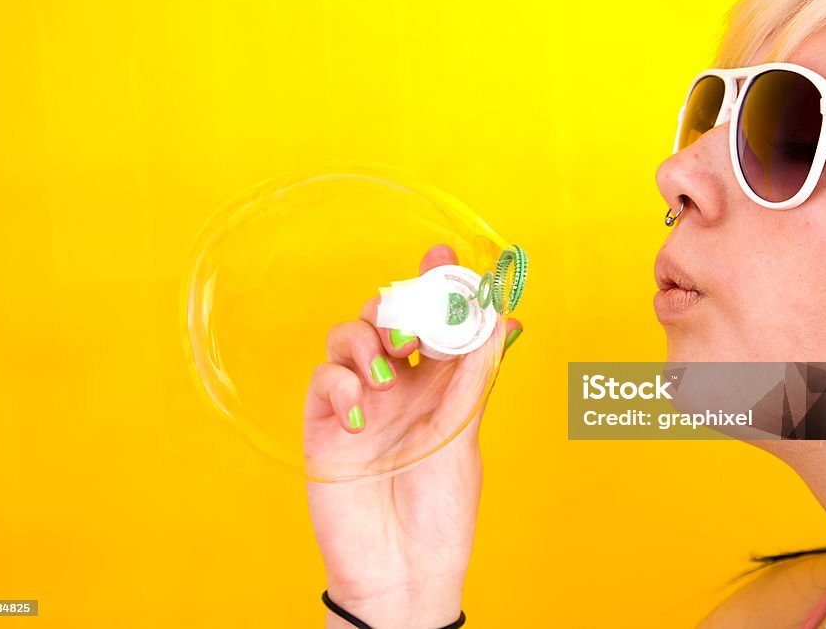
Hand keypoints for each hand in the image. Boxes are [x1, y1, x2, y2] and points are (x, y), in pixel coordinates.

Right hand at [304, 243, 521, 628]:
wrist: (401, 570)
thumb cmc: (441, 511)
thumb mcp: (464, 435)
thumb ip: (475, 376)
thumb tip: (502, 318)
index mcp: (441, 386)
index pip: (437, 322)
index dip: (438, 285)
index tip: (443, 254)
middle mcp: (400, 387)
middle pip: (389, 317)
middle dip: (398, 307)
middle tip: (413, 331)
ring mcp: (361, 402)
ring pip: (350, 336)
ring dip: (367, 339)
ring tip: (387, 371)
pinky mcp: (326, 423)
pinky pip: (323, 378)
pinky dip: (340, 383)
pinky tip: (362, 413)